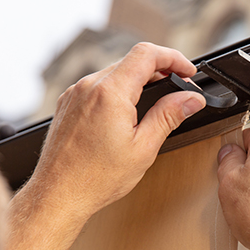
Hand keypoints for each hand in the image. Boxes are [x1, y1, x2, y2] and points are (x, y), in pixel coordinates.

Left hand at [27, 42, 205, 217]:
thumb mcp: (143, 148)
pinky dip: (121, 89)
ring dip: (141, 80)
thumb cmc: (95, 178)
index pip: (147, 54)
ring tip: (158, 101)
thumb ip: (169, 116)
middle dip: (161, 70)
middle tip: (179, 91)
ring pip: (116, 71)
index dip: (174, 58)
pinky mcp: (69, 102)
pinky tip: (130, 110)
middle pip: (132, 60)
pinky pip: (100, 84)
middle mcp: (89, 86)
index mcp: (110, 93)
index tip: (188, 71)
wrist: (58, 195)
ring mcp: (76, 93)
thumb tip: (191, 99)